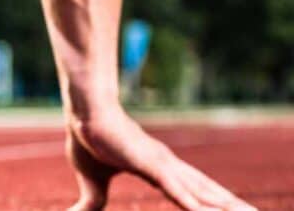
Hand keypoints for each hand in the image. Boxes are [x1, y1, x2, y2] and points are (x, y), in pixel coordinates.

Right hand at [65, 107, 255, 210]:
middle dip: (230, 205)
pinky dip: (193, 204)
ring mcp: (161, 165)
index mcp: (156, 168)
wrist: (83, 113)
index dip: (210, 203)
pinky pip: (176, 190)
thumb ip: (92, 200)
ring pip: (200, 192)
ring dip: (224, 206)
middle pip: (206, 191)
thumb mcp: (91, 180)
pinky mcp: (150, 164)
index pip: (191, 190)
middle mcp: (166, 165)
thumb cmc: (88, 139)